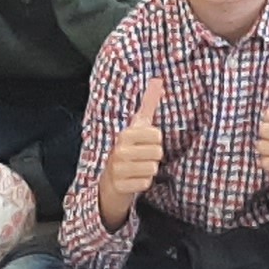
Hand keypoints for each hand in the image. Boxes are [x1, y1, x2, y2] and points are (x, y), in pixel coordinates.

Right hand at [97, 77, 167, 222]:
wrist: (110, 181)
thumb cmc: (128, 150)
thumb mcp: (136, 128)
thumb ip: (147, 106)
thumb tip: (158, 82)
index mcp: (125, 134)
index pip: (157, 135)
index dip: (155, 141)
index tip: (145, 143)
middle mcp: (119, 151)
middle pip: (157, 153)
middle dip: (153, 157)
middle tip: (141, 157)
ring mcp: (118, 170)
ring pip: (153, 168)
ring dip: (148, 170)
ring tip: (137, 168)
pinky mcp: (120, 187)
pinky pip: (146, 183)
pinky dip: (142, 183)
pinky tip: (133, 180)